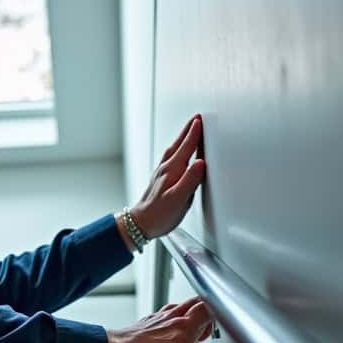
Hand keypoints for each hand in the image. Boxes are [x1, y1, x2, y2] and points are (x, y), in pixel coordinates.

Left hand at [131, 114, 205, 238]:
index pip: (186, 147)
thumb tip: (201, 162)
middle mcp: (166, 168)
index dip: (194, 133)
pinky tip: (179, 153)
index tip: (201, 121)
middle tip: (197, 118)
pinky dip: (178, 149)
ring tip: (190, 130)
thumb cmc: (160, 214)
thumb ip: (191, 180)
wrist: (141, 223)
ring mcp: (162, 172)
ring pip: (174, 149)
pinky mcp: (161, 178)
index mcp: (172, 171)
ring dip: (183, 138)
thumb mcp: (179, 199)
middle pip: (179, 144)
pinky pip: (171, 157)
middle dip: (189, 130)